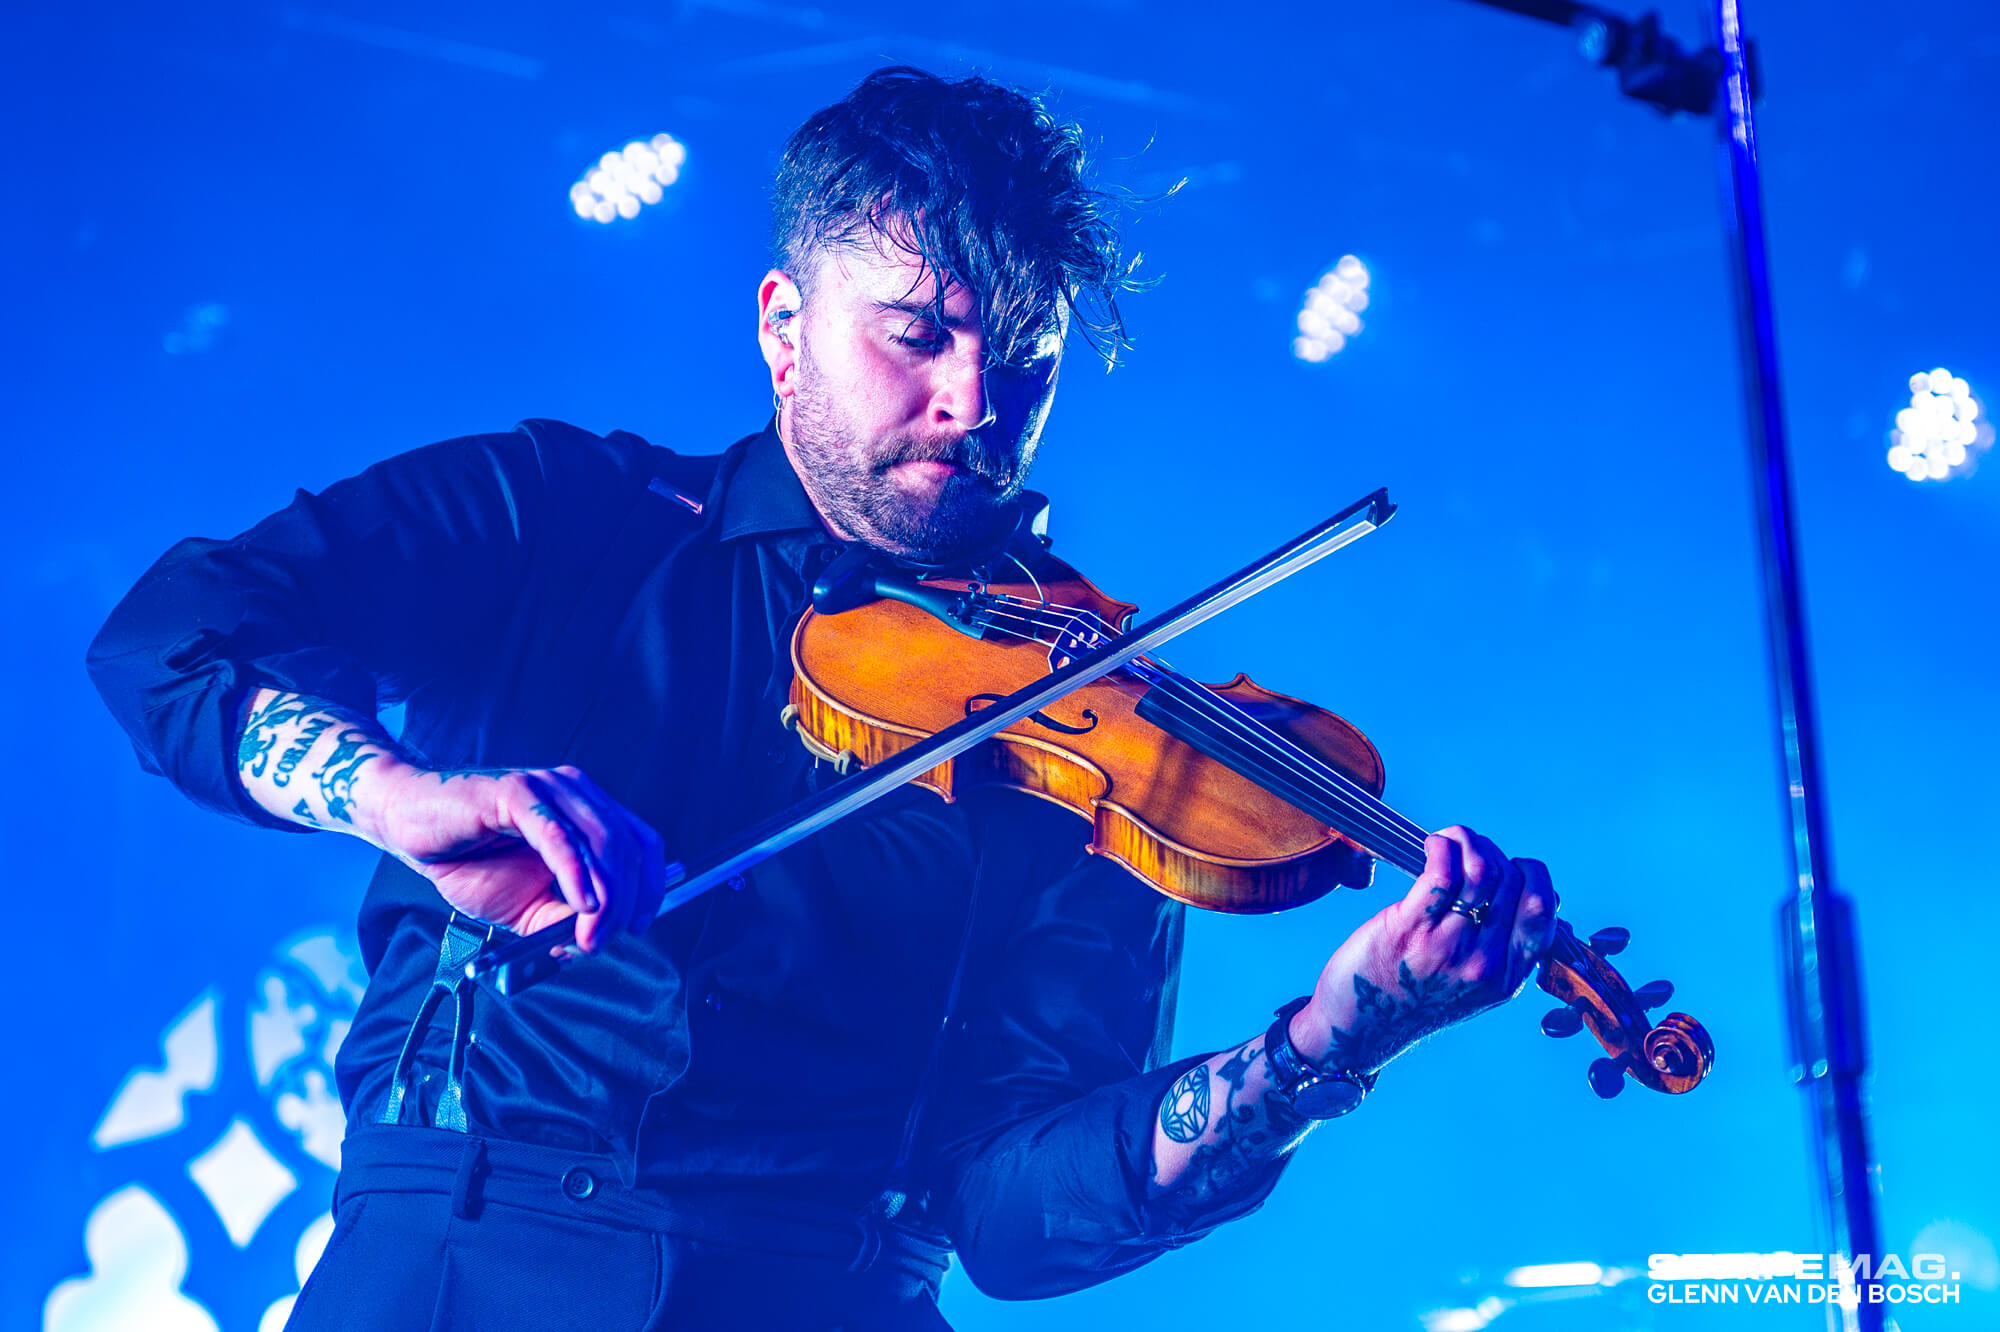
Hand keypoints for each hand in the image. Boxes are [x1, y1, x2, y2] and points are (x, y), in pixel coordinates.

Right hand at [358, 761, 668, 951]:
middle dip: (625, 902)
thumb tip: (586, 944)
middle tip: (603, 942)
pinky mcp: (516, 793)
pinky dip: (576, 871)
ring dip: (605, 896)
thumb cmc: (465, 858)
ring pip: (603, 840)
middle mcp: (575, 794)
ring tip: (590, 933)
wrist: (407, 822)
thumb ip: (557, 922)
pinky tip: (580, 901)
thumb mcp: (522, 907)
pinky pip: (559, 834)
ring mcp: (548, 790)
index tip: (639, 926)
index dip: (650, 887)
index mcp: (586, 813)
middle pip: (629, 847)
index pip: (642, 844)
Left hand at [1291, 826, 1556, 1072]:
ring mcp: (1447, 946)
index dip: (1533, 875)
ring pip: (1482, 871)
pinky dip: (1443, 846)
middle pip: (1511, 882)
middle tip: (1469, 851)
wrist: (1361, 1027)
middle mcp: (1484, 963)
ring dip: (1469, 842)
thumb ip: (1505, 948)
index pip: (1542, 911)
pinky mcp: (1409, 929)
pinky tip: (1433, 845)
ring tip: (1452, 842)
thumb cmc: (1416, 996)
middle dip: (1494, 852)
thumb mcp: (1477, 986)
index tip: (1511, 866)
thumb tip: (1531, 890)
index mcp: (1507, 977)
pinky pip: (1442, 872)